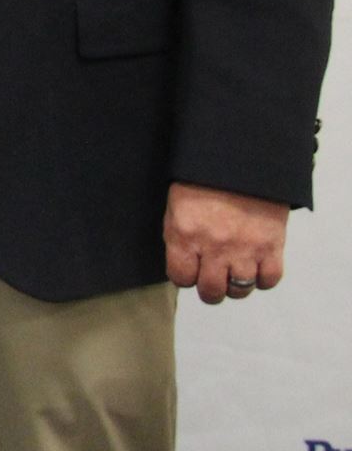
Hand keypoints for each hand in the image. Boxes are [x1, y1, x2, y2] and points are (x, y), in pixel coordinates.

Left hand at [164, 182, 287, 303]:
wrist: (241, 159)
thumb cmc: (203, 180)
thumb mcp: (178, 206)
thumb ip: (179, 238)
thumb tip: (183, 266)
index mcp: (184, 234)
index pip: (181, 278)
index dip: (185, 276)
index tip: (190, 270)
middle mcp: (213, 247)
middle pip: (212, 292)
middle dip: (211, 289)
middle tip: (214, 278)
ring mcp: (244, 248)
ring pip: (240, 290)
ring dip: (237, 284)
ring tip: (235, 270)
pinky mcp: (272, 246)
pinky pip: (269, 280)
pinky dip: (263, 278)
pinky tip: (257, 265)